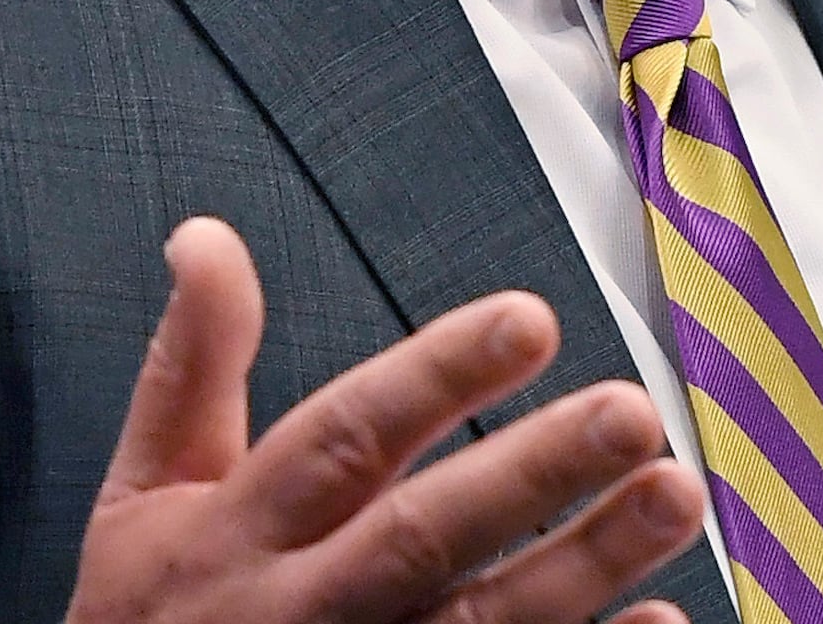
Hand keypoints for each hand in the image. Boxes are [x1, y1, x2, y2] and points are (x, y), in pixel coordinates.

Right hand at [69, 218, 708, 623]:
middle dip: (529, 475)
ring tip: (677, 495)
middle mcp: (300, 610)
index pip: (345, 437)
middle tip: (632, 412)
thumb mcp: (145, 497)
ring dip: (586, 566)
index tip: (531, 318)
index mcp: (238, 532)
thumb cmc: (150, 622)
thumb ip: (192, 369)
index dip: (436, 377)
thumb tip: (206, 236)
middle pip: (423, 538)